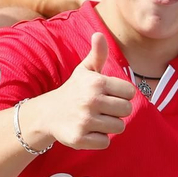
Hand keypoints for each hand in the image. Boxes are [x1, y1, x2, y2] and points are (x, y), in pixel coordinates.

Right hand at [36, 33, 136, 149]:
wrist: (48, 114)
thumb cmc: (74, 90)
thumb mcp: (85, 71)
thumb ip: (97, 54)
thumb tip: (99, 34)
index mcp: (96, 83)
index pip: (129, 92)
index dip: (122, 95)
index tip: (109, 95)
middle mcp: (91, 100)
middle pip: (127, 110)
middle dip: (117, 111)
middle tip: (103, 109)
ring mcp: (85, 120)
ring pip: (118, 127)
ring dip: (109, 125)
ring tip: (96, 119)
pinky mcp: (79, 138)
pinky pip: (105, 142)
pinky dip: (99, 139)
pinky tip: (89, 131)